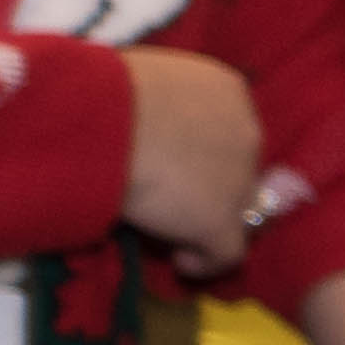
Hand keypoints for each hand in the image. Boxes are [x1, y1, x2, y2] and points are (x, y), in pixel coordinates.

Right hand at [114, 48, 259, 258]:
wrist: (97, 121)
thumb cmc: (100, 90)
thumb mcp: (139, 83)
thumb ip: (157, 105)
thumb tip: (141, 125)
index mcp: (226, 90)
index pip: (228, 127)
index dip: (204, 150)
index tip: (172, 161)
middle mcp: (247, 131)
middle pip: (240, 167)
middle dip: (211, 183)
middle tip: (170, 196)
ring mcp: (239, 180)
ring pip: (239, 209)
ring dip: (208, 220)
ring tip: (172, 230)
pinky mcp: (220, 221)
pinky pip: (227, 253)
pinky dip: (205, 261)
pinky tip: (181, 261)